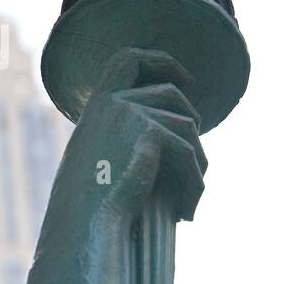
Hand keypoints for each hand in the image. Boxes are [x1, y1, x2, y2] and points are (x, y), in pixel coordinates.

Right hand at [71, 47, 206, 223]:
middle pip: (170, 91)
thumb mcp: (101, 160)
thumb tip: (171, 133)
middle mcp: (112, 101)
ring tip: (191, 197)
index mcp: (97, 107)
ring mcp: (129, 111)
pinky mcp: (148, 130)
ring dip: (197, 164)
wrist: (83, 223)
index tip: (186, 79)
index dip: (160, 61)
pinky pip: (189, 152)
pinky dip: (194, 184)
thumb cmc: (90, 205)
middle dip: (193, 114)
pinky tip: (187, 211)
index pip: (128, 60)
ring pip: (187, 126)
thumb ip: (124, 137)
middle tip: (201, 147)